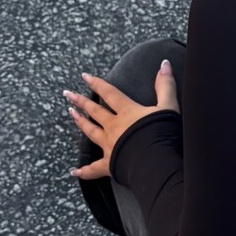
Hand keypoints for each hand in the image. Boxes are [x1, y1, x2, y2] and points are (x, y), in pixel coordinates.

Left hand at [65, 63, 179, 180]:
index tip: (84, 77)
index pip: (109, 94)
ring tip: (71, 114)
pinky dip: (85, 171)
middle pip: (94, 111)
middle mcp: (114, 127)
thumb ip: (165, 86)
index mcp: (127, 112)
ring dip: (80, 123)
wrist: (156, 161)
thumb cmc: (162, 134)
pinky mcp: (110, 164)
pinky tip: (76, 171)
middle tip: (67, 94)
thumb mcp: (168, 107)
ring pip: (90, 132)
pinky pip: (94, 168)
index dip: (97, 84)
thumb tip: (164, 63)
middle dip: (80, 101)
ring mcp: (110, 145)